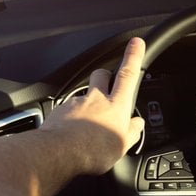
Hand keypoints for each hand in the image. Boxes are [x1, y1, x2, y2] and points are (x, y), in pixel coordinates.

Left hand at [40, 37, 146, 173]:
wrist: (58, 152)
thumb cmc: (92, 151)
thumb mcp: (122, 146)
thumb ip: (131, 131)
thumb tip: (137, 123)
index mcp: (115, 105)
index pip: (128, 75)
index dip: (133, 57)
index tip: (136, 42)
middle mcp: (94, 99)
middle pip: (101, 75)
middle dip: (106, 75)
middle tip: (109, 85)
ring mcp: (75, 103)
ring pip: (83, 93)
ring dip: (87, 102)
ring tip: (88, 122)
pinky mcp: (59, 111)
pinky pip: (67, 109)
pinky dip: (71, 116)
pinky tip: (72, 131)